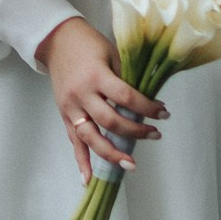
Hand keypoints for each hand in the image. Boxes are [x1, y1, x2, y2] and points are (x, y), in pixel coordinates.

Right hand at [34, 17, 167, 184]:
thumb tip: (145, 103)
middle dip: (136, 132)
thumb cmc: (87, 43)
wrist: (55, 39)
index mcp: (96, 76)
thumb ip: (124, 79)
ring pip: (91, 137)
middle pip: (110, 121)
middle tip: (155, 135)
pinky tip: (88, 180)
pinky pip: (73, 141)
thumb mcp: (111, 54)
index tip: (164, 113)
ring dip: (111, 154)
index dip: (148, 108)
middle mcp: (81, 94)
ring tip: (130, 165)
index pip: (126, 98)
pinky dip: (81, 161)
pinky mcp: (64, 114)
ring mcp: (70, 107)